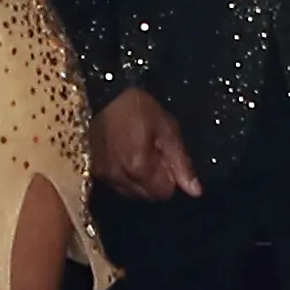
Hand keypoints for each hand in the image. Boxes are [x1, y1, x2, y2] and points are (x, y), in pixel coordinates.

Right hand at [96, 86, 200, 200]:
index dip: (170, 176)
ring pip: (132, 193)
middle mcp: (119, 178)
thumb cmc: (137, 108)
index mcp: (140, 167)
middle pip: (148, 196)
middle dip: (155, 180)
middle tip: (152, 152)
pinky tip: (123, 155)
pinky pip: (117, 185)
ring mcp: (104, 176)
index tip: (165, 156)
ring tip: (136, 152)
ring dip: (139, 180)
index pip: (165, 193)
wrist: (101, 94)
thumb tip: (196, 192)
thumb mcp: (167, 129)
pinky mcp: (94, 171)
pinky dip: (124, 177)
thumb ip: (181, 163)